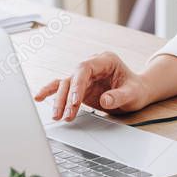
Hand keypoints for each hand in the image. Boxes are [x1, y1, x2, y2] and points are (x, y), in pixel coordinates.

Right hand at [34, 51, 151, 121]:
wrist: (137, 91)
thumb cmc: (137, 89)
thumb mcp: (134, 94)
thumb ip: (120, 96)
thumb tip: (105, 100)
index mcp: (105, 61)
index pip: (85, 68)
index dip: (77, 84)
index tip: (75, 101)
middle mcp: (92, 66)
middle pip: (72, 77)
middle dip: (66, 97)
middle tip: (65, 115)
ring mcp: (85, 76)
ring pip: (65, 84)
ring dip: (59, 100)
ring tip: (56, 116)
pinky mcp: (80, 87)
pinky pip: (63, 88)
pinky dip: (52, 93)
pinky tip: (39, 98)